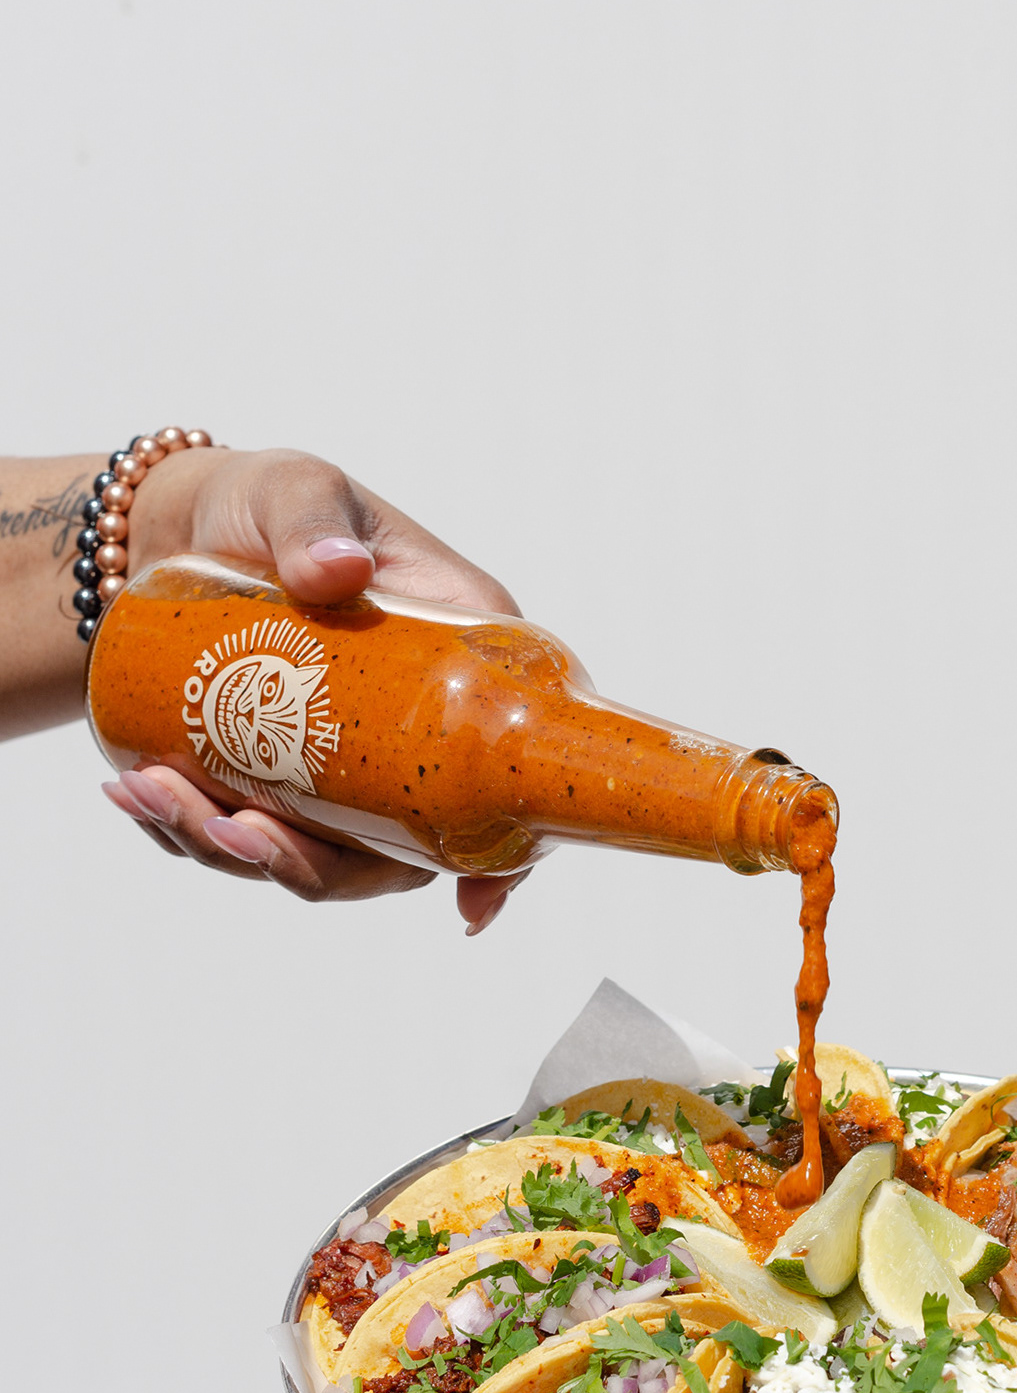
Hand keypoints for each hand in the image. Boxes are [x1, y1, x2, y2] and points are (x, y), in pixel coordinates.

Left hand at [101, 447, 525, 933]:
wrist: (169, 530)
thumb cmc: (263, 503)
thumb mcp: (295, 489)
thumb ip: (313, 518)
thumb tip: (336, 570)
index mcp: (461, 669)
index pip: (506, 775)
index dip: (503, 855)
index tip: (470, 903)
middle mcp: (415, 737)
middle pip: (402, 849)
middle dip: (314, 865)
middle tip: (235, 829)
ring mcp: (347, 773)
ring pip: (317, 857)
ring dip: (235, 851)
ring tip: (156, 795)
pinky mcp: (279, 785)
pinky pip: (247, 839)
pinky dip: (186, 832)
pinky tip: (135, 792)